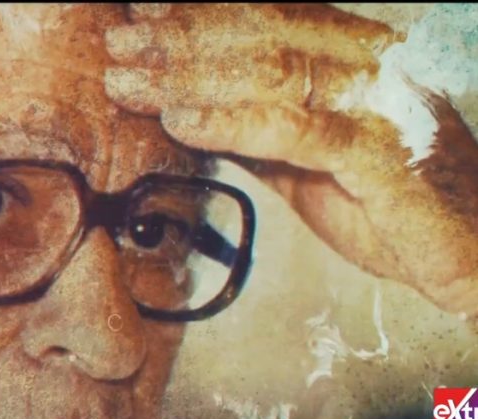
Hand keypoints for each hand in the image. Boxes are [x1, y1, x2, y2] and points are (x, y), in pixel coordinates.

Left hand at [104, 3, 477, 314]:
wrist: (464, 251)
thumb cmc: (385, 204)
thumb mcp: (307, 161)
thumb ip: (259, 131)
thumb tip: (191, 113)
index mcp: (352, 58)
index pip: (266, 20)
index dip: (199, 16)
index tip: (140, 17)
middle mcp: (367, 67)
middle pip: (260, 36)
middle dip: (179, 40)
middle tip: (119, 46)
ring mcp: (377, 105)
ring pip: (273, 72)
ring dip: (191, 75)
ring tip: (130, 81)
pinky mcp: (380, 155)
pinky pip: (297, 130)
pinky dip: (233, 122)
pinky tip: (182, 121)